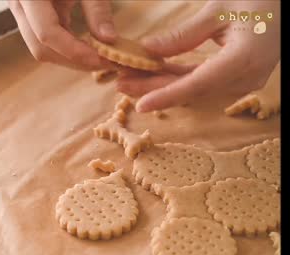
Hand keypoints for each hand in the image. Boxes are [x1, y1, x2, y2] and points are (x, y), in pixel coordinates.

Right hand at [8, 0, 116, 69]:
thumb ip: (97, 8)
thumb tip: (109, 40)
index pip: (47, 35)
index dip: (75, 52)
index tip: (103, 60)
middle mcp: (18, 5)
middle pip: (41, 49)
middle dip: (74, 61)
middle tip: (107, 63)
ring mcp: (21, 11)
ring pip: (41, 48)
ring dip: (71, 57)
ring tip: (101, 57)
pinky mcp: (30, 15)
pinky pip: (45, 39)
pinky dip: (67, 47)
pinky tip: (90, 48)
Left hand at [116, 0, 280, 111]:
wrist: (283, 5)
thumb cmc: (257, 0)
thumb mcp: (218, 11)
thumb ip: (183, 36)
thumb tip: (148, 50)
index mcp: (244, 59)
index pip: (197, 84)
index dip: (166, 96)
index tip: (140, 104)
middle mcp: (245, 76)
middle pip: (190, 89)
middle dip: (154, 88)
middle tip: (122, 84)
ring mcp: (243, 79)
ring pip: (193, 87)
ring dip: (161, 84)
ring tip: (130, 80)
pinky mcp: (237, 76)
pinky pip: (202, 81)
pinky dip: (177, 78)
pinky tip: (154, 75)